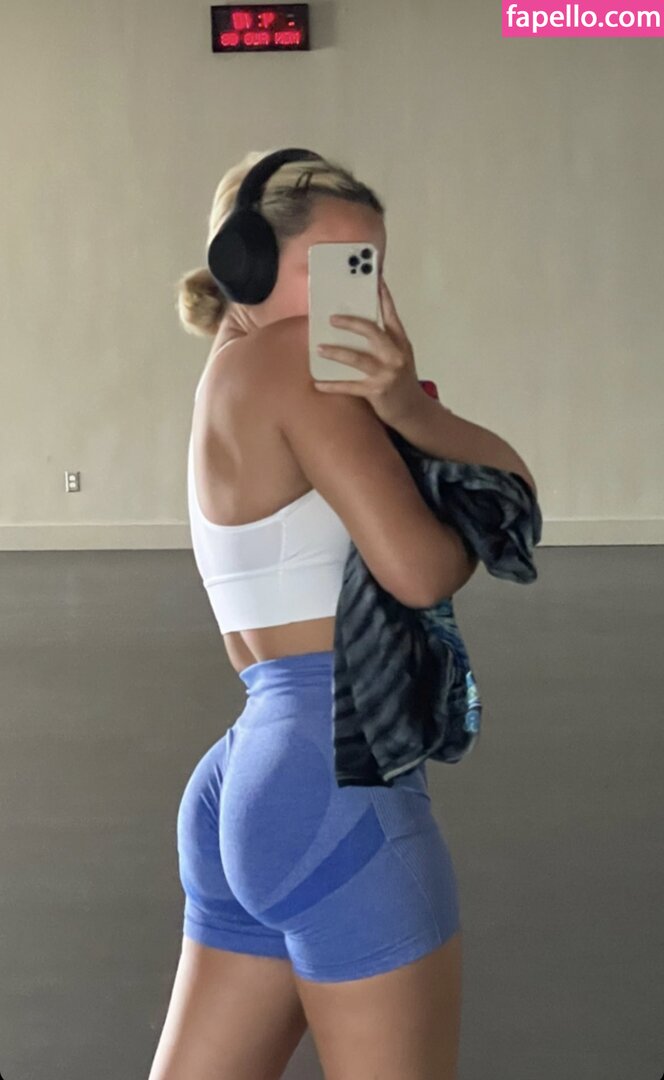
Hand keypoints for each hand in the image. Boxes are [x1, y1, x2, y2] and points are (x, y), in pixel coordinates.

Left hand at [313, 278, 424, 426]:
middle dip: (351, 322)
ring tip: (319, 348)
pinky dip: (332, 385)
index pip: (391, 313)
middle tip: (332, 319)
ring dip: (337, 352)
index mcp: (401, 342)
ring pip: (358, 358)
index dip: (382, 295)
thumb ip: (383, 341)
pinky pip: (350, 386)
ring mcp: (387, 373)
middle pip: (372, 331)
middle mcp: (396, 354)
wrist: (413, 411)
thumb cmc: (401, 380)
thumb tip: (354, 325)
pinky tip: (318, 384)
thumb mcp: (398, 356)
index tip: (373, 278)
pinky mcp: (377, 391)